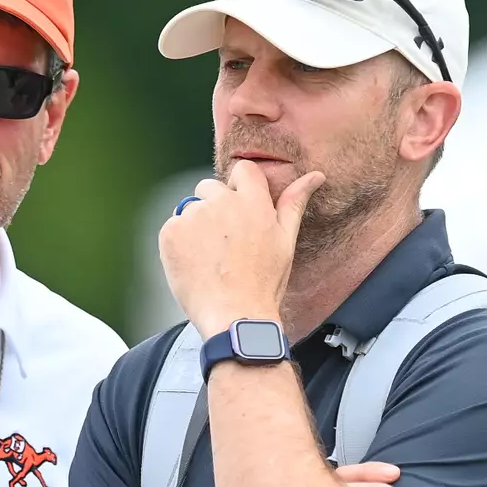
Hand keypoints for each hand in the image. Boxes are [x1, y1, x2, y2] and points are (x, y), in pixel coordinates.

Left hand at [158, 159, 325, 337]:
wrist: (234, 316)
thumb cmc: (264, 282)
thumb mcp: (285, 241)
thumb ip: (294, 203)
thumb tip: (315, 176)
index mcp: (253, 201)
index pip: (243, 169)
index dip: (239, 188)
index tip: (239, 212)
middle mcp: (222, 202)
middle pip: (210, 187)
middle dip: (214, 208)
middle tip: (224, 244)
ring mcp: (194, 216)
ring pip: (190, 208)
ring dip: (196, 226)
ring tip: (210, 258)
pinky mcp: (171, 232)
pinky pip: (172, 227)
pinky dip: (178, 242)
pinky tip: (194, 264)